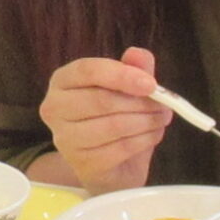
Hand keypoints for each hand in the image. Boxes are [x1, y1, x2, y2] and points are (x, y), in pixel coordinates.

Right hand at [39, 47, 171, 193]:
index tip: (151, 84)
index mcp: (62, 80)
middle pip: (102, 99)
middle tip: (164, 105)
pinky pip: (121, 148)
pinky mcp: (82, 163)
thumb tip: (138, 54)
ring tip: (161, 119)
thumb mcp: (128, 88)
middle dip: (141, 102)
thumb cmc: (116, 117)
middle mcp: (54, 108)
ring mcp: (65, 139)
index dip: (122, 75)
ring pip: (114, 125)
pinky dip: (145, 140)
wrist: (112, 165)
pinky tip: (153, 135)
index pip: (88, 70)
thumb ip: (134, 67)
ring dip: (147, 121)